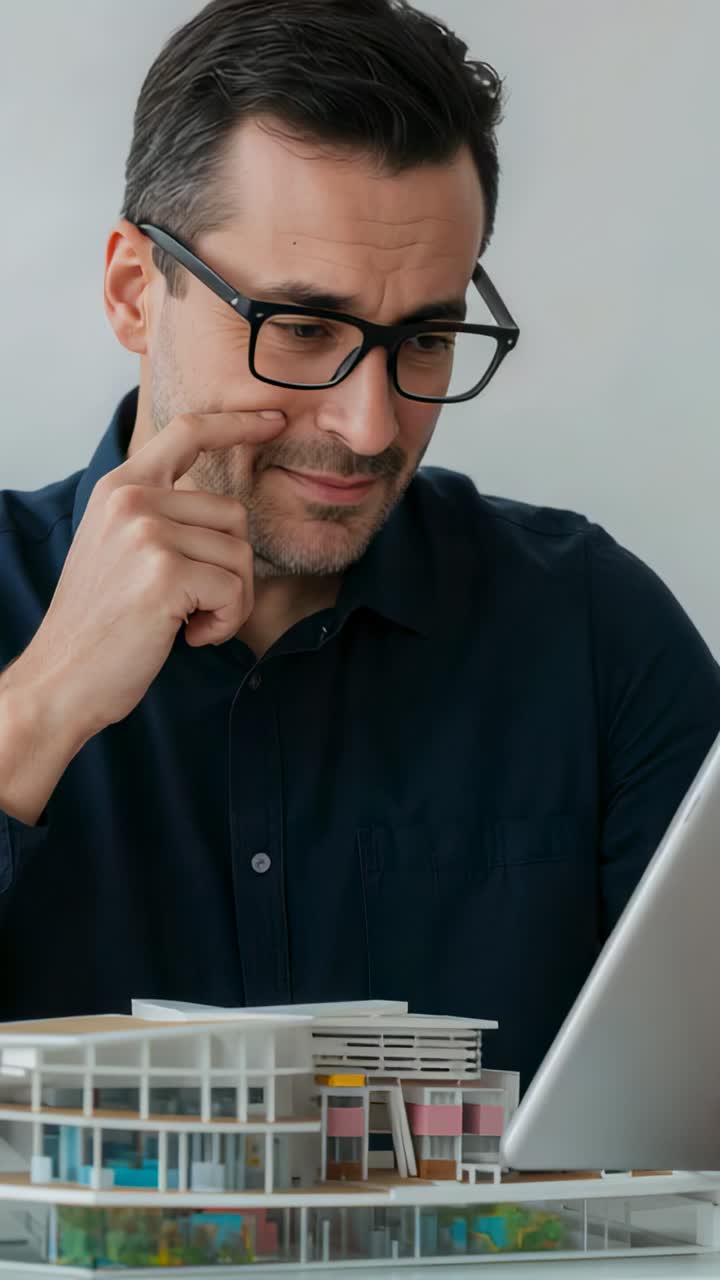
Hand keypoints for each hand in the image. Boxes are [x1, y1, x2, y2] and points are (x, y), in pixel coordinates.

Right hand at [18, 408, 284, 737]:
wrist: (61, 679)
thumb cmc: (101, 625)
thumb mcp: (120, 550)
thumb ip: (160, 518)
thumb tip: (227, 515)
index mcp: (120, 488)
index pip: (188, 431)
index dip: (238, 424)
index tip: (275, 421)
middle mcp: (132, 500)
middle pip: (235, 515)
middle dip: (234, 570)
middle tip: (199, 606)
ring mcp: (147, 533)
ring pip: (241, 555)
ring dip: (231, 601)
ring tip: (190, 621)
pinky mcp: (165, 572)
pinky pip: (235, 589)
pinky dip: (226, 622)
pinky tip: (190, 636)